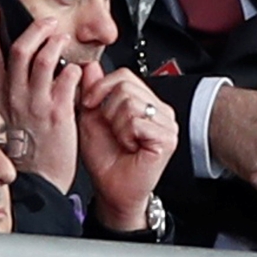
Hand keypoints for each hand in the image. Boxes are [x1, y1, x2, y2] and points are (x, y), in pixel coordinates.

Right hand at [0, 1, 81, 192]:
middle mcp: (14, 98)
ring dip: (55, 44)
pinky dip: (74, 70)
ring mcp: (36, 104)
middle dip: (35, 29)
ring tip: (63, 39)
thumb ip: (13, 89)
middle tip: (48, 23)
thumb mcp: (7, 115)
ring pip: (43, 60)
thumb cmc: (24, 149)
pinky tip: (77, 71)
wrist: (36, 181)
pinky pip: (67, 80)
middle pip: (20, 50)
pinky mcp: (58, 114)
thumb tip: (25, 64)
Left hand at [78, 64, 177, 231]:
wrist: (112, 189)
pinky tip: (129, 146)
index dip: (101, 87)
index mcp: (144, 102)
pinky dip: (125, 134)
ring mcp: (167, 123)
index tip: (89, 103)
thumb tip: (91, 67)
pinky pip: (137, 121)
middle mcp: (159, 110)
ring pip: (131, 102)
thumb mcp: (91, 119)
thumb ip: (92, 92)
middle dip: (107, 108)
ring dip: (116, 123)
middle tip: (110, 128)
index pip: (124, 75)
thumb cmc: (105, 159)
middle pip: (125, 85)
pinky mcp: (167, 138)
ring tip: (122, 139)